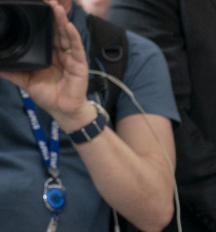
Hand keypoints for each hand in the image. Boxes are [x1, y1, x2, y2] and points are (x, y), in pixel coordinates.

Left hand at [0, 1, 93, 130]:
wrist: (62, 111)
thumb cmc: (48, 95)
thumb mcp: (25, 80)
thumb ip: (12, 71)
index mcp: (49, 54)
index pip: (46, 34)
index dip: (42, 21)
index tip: (36, 7)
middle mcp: (60, 53)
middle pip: (57, 31)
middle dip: (53, 16)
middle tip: (48, 1)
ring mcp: (71, 58)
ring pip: (66, 36)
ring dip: (62, 22)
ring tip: (56, 8)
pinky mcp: (79, 65)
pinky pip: (76, 49)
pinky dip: (73, 37)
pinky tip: (69, 27)